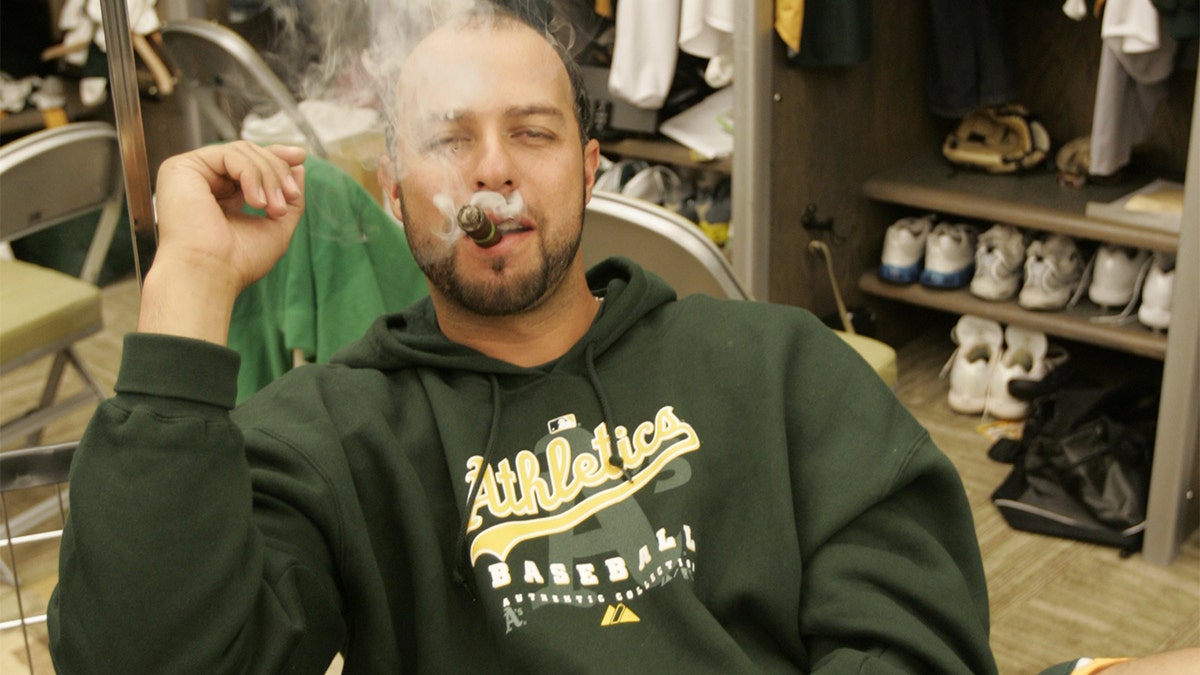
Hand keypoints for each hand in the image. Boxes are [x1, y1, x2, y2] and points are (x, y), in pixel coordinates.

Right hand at [139, 142, 305, 343]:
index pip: (250, 162)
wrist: (211, 275)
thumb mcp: (277, 226)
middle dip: (278, 172)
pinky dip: (252, 175)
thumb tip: (299, 165)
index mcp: (222, 194)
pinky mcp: (181, 168)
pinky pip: (230, 155)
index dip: (276, 155)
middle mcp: (204, 181)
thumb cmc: (239, 262)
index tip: (301, 157)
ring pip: (243, 152)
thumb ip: (289, 197)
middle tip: (289, 200)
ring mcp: (190, 173)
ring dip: (269, 177)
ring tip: (274, 209)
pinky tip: (257, 203)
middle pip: (250, 153)